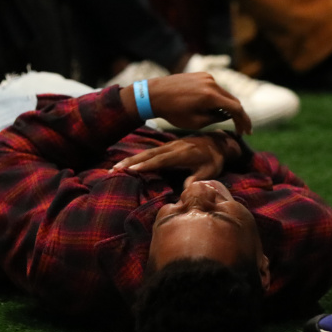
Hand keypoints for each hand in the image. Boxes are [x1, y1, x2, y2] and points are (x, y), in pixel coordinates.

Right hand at [112, 134, 229, 185]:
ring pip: (147, 152)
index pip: (162, 160)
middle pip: (149, 154)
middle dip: (131, 162)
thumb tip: (186, 189)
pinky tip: (126, 163)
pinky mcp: (167, 147)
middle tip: (115, 169)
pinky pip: (150, 152)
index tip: (133, 169)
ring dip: (130, 159)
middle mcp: (173, 148)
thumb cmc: (213, 159)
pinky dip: (137, 157)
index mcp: (183, 154)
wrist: (217, 142)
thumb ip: (197, 178)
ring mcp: (169, 146)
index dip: (148, 164)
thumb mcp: (210, 170)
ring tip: (115, 167)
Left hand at [133, 71, 252, 134]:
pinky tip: (214, 109)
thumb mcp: (196, 122)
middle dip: (238, 115)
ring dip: (226, 106)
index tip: (247, 132)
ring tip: (223, 120)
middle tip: (240, 129)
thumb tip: (227, 116)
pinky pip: (215, 88)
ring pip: (224, 94)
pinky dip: (218, 98)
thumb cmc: (173, 112)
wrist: (154, 95)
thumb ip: (215, 118)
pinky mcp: (201, 74)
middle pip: (233, 100)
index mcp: (211, 96)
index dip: (244, 121)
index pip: (236, 108)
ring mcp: (207, 76)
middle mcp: (212, 83)